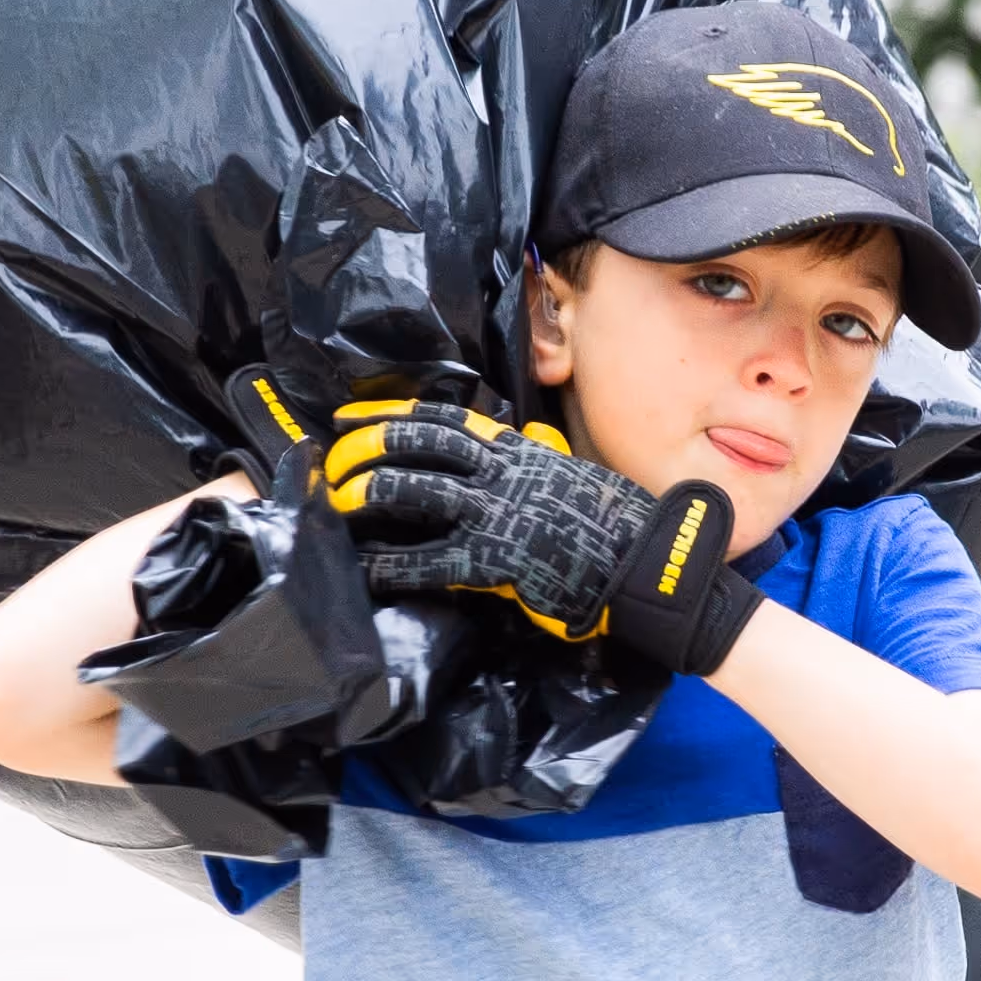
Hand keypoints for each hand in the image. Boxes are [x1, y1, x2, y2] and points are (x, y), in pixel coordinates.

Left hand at [319, 398, 754, 672]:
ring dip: (370, 491)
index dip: (397, 411)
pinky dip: (392, 564)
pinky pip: (429, 560)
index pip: (451, 418)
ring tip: (337, 497)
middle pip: (423, 442)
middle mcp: (504, 472)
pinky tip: (365, 569)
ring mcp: (497, 513)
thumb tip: (524, 449)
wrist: (648, 562)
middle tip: (332, 449)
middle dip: (371, 441)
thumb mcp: (574, 475)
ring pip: (417, 488)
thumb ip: (539, 462)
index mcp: (522, 451)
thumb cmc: (618, 523)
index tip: (358, 412)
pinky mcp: (494, 560)